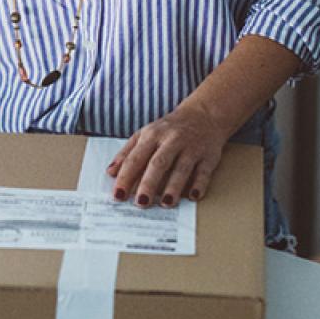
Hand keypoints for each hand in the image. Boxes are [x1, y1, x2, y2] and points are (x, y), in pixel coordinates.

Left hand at [106, 102, 227, 207]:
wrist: (203, 115)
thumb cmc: (168, 129)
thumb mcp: (145, 134)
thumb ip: (127, 153)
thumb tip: (110, 173)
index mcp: (152, 135)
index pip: (136, 158)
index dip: (126, 177)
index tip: (118, 195)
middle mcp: (172, 140)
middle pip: (158, 163)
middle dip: (149, 184)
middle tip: (141, 203)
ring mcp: (191, 148)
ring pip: (182, 168)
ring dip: (174, 187)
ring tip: (166, 203)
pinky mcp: (209, 156)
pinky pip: (204, 172)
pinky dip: (199, 184)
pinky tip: (193, 197)